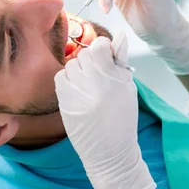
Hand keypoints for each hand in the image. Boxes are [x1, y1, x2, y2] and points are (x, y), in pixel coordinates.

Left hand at [54, 33, 155, 188]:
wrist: (110, 152)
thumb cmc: (122, 119)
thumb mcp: (128, 88)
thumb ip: (121, 61)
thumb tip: (119, 36)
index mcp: (113, 77)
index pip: (99, 45)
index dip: (103, 49)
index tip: (106, 58)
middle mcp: (93, 82)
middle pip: (85, 54)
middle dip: (91, 62)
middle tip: (98, 76)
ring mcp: (76, 91)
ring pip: (72, 64)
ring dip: (79, 70)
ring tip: (88, 86)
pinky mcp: (64, 101)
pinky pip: (61, 77)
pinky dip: (67, 80)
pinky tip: (77, 90)